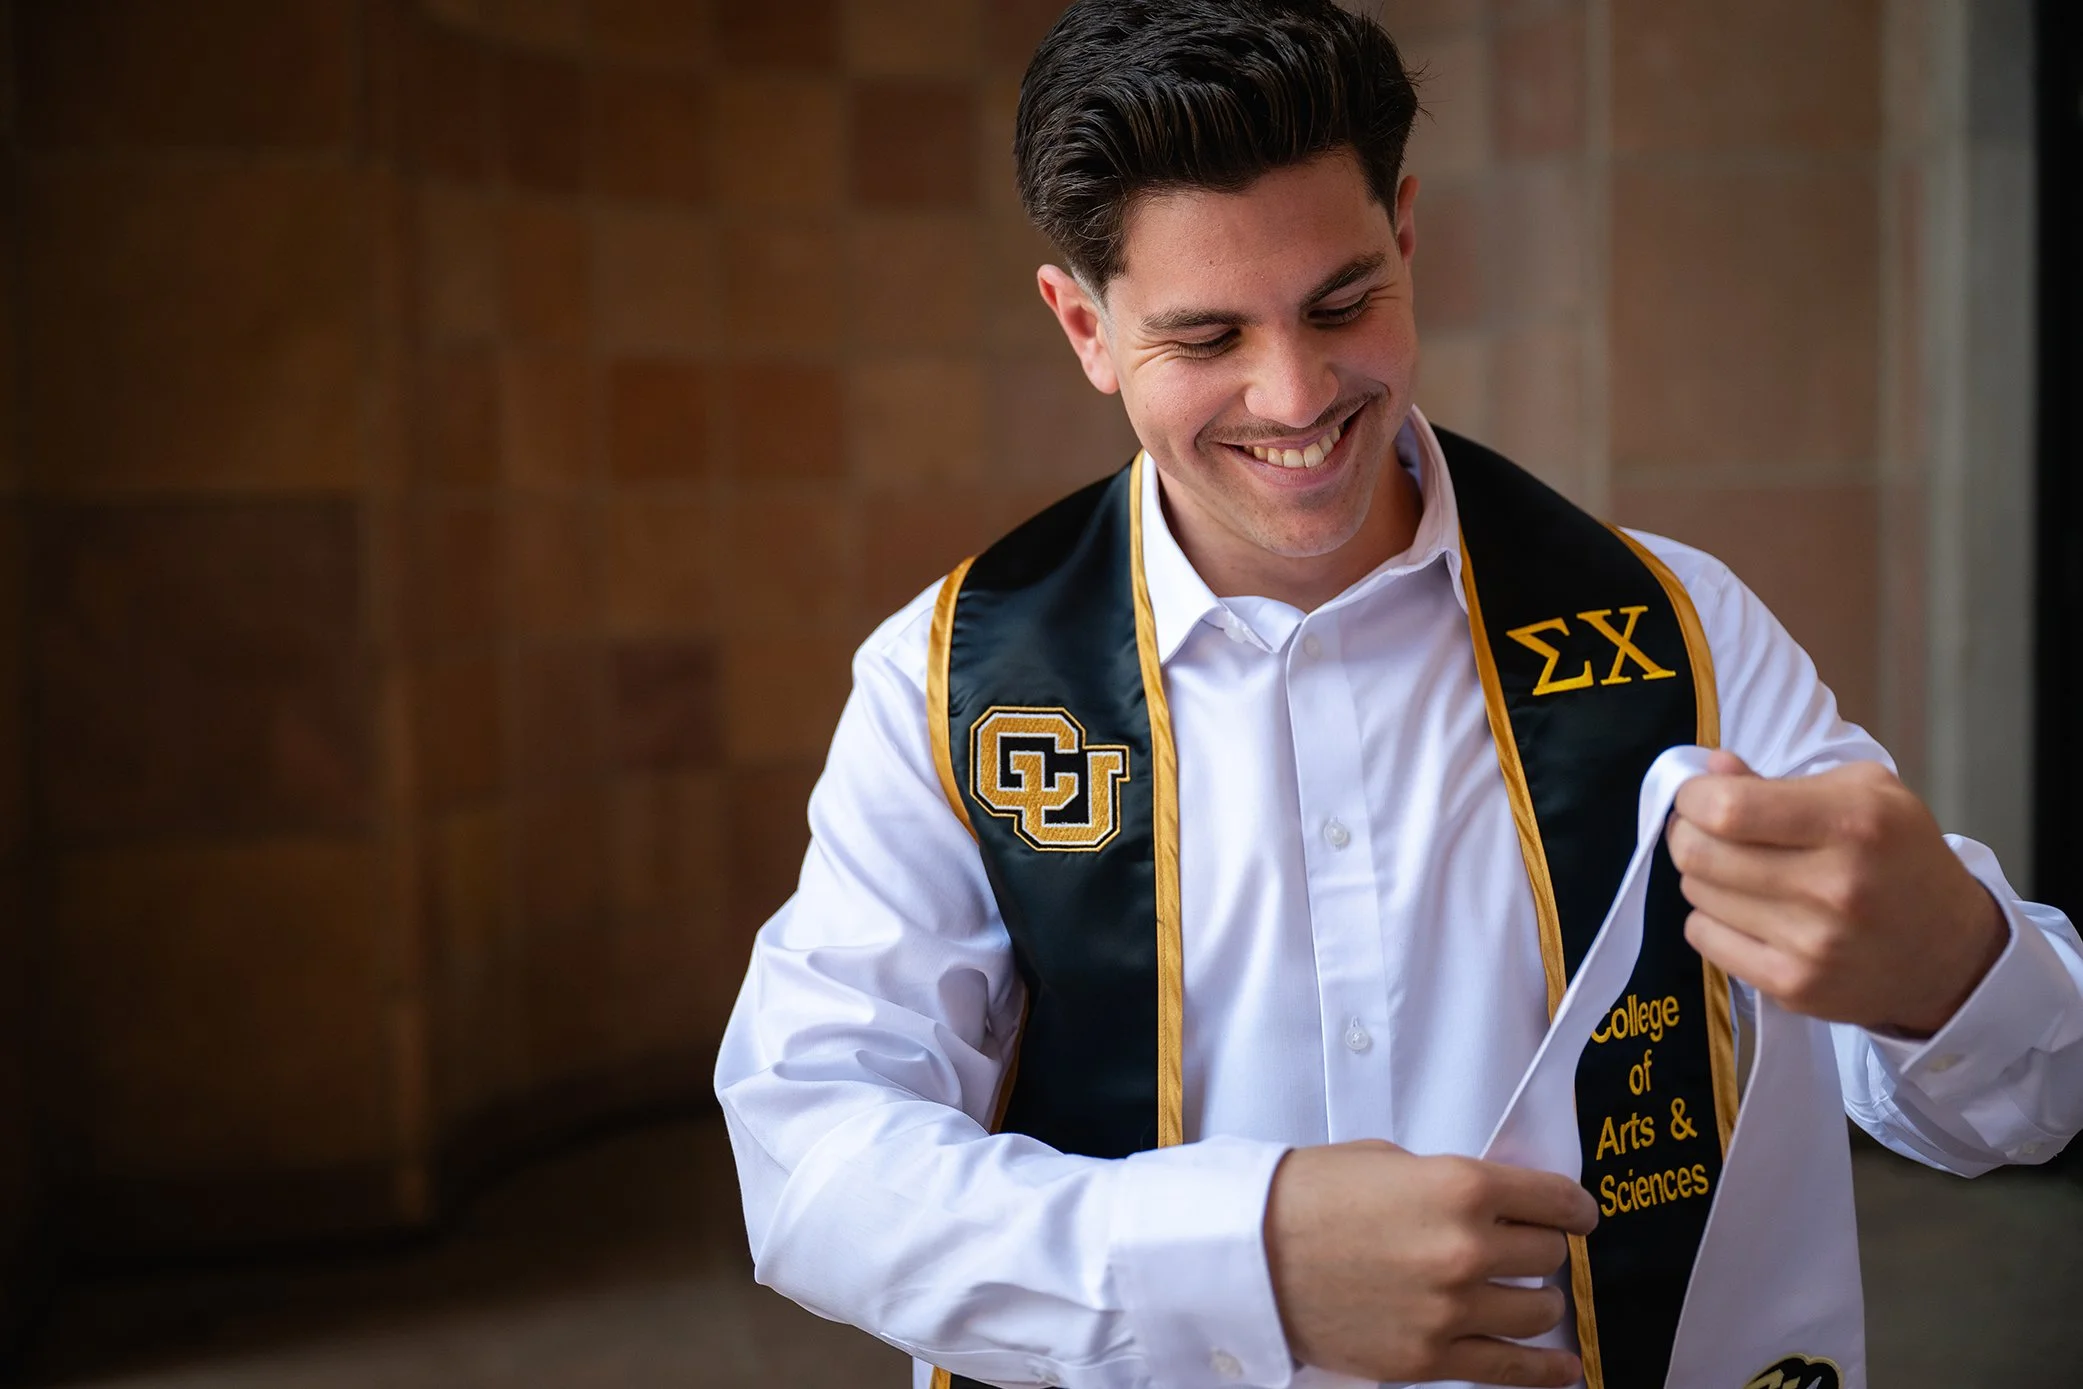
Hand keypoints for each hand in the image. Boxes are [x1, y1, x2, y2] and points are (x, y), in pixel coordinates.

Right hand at [1264, 1140, 1597, 1385]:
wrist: (1249, 1252)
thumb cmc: (1306, 1197)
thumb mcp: (1388, 1163)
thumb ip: (1450, 1184)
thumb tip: (1492, 1206)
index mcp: (1459, 1187)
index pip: (1553, 1199)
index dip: (1573, 1206)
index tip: (1577, 1214)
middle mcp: (1465, 1250)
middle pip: (1548, 1255)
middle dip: (1538, 1247)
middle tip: (1520, 1245)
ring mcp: (1450, 1311)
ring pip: (1539, 1311)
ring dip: (1534, 1300)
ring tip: (1517, 1293)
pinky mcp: (1428, 1359)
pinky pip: (1510, 1370)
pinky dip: (1546, 1370)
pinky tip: (1563, 1367)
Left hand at [1667, 750, 2007, 1035]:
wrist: (1949, 952)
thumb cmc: (1900, 856)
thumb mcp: (1866, 793)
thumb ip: (1780, 779)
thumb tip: (1711, 770)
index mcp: (1854, 822)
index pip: (1727, 808)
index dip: (1694, 797)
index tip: (1698, 795)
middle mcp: (1835, 885)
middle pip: (1699, 853)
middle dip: (1687, 833)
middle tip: (1705, 830)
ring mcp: (1814, 943)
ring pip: (1696, 894)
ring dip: (1703, 876)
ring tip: (1737, 871)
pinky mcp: (1795, 986)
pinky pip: (1705, 939)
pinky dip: (1711, 919)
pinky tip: (1745, 911)